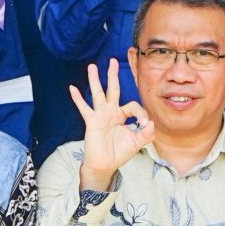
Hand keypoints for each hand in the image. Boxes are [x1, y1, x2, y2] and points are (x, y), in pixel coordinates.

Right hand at [71, 59, 151, 189]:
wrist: (105, 165)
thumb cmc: (119, 153)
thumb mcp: (137, 143)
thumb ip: (146, 134)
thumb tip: (152, 124)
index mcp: (122, 116)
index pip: (133, 106)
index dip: (142, 114)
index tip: (145, 125)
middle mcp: (111, 112)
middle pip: (112, 89)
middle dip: (113, 75)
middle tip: (113, 60)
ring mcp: (100, 115)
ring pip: (98, 93)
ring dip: (95, 79)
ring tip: (92, 66)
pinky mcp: (92, 122)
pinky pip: (84, 108)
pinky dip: (77, 98)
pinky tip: (72, 88)